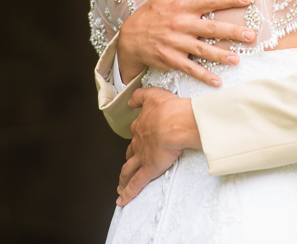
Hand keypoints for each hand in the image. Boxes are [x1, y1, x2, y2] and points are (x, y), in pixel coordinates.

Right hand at [116, 0, 253, 87]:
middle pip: (210, 27)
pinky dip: (203, 75)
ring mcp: (176, 43)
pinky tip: (218, 81)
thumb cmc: (153, 11)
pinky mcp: (171, 59)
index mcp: (182, 6)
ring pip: (202, 50)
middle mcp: (181, 24)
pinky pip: (189, 68)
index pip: (209, 1)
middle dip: (231, 31)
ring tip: (238, 59)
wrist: (131, 37)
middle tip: (250, 35)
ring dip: (220, 55)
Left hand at [117, 88, 199, 205]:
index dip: (137, 137)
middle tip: (127, 166)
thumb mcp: (154, 95)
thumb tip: (132, 99)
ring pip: (128, 170)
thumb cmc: (169, 109)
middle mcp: (138, 142)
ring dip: (123, 178)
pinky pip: (135, 184)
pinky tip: (122, 201)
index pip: (136, 133)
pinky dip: (128, 193)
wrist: (175, 123)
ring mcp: (142, 157)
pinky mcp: (148, 169)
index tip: (138, 140)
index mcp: (141, 126)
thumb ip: (141, 96)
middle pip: (130, 153)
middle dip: (128, 160)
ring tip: (120, 185)